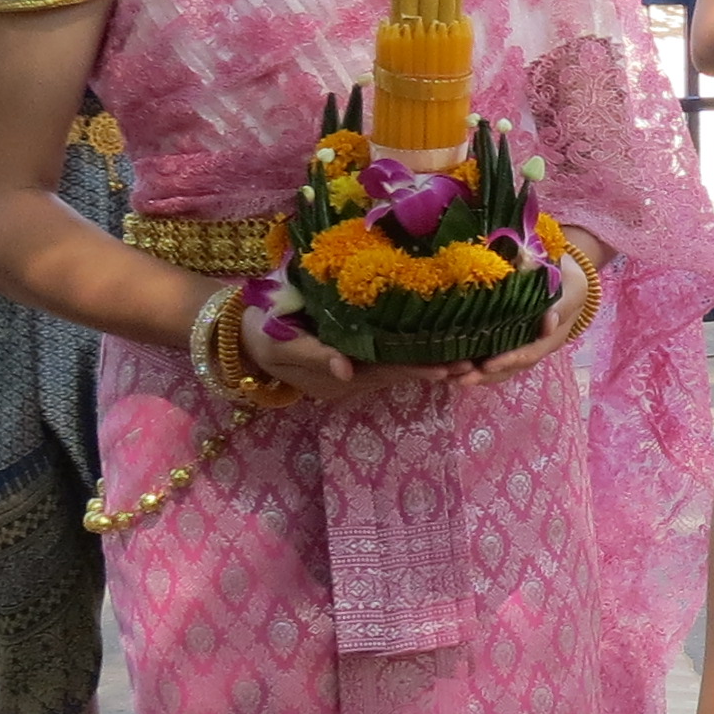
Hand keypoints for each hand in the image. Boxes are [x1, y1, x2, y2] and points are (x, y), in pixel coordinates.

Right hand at [235, 290, 451, 406]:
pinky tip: (435, 342)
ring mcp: (351, 371)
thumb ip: (313, 355)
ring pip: (395, 367)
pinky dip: (410, 351)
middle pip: (398, 373)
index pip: (385, 373)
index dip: (417, 370)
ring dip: (428, 362)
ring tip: (466, 355)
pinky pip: (385, 357)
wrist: (240, 336)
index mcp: (336, 378)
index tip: (449, 368)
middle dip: (434, 368)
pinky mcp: (351, 357)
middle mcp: (349, 380)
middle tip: (473, 363)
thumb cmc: (258, 333)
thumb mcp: (279, 344)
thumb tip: (344, 371)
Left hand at [461, 231, 617, 386]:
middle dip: (484, 375)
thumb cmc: (567, 277)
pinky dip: (472, 363)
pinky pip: (489, 356)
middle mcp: (535, 346)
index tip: (487, 364)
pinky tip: (450, 365)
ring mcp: (520, 344)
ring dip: (475, 374)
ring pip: (498, 368)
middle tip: (459, 378)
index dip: (508, 361)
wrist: (564, 271)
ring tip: (450, 377)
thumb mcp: (572, 286)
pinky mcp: (506, 339)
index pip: (529, 354)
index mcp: (551, 336)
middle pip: (510, 368)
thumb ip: (563, 303)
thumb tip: (548, 323)